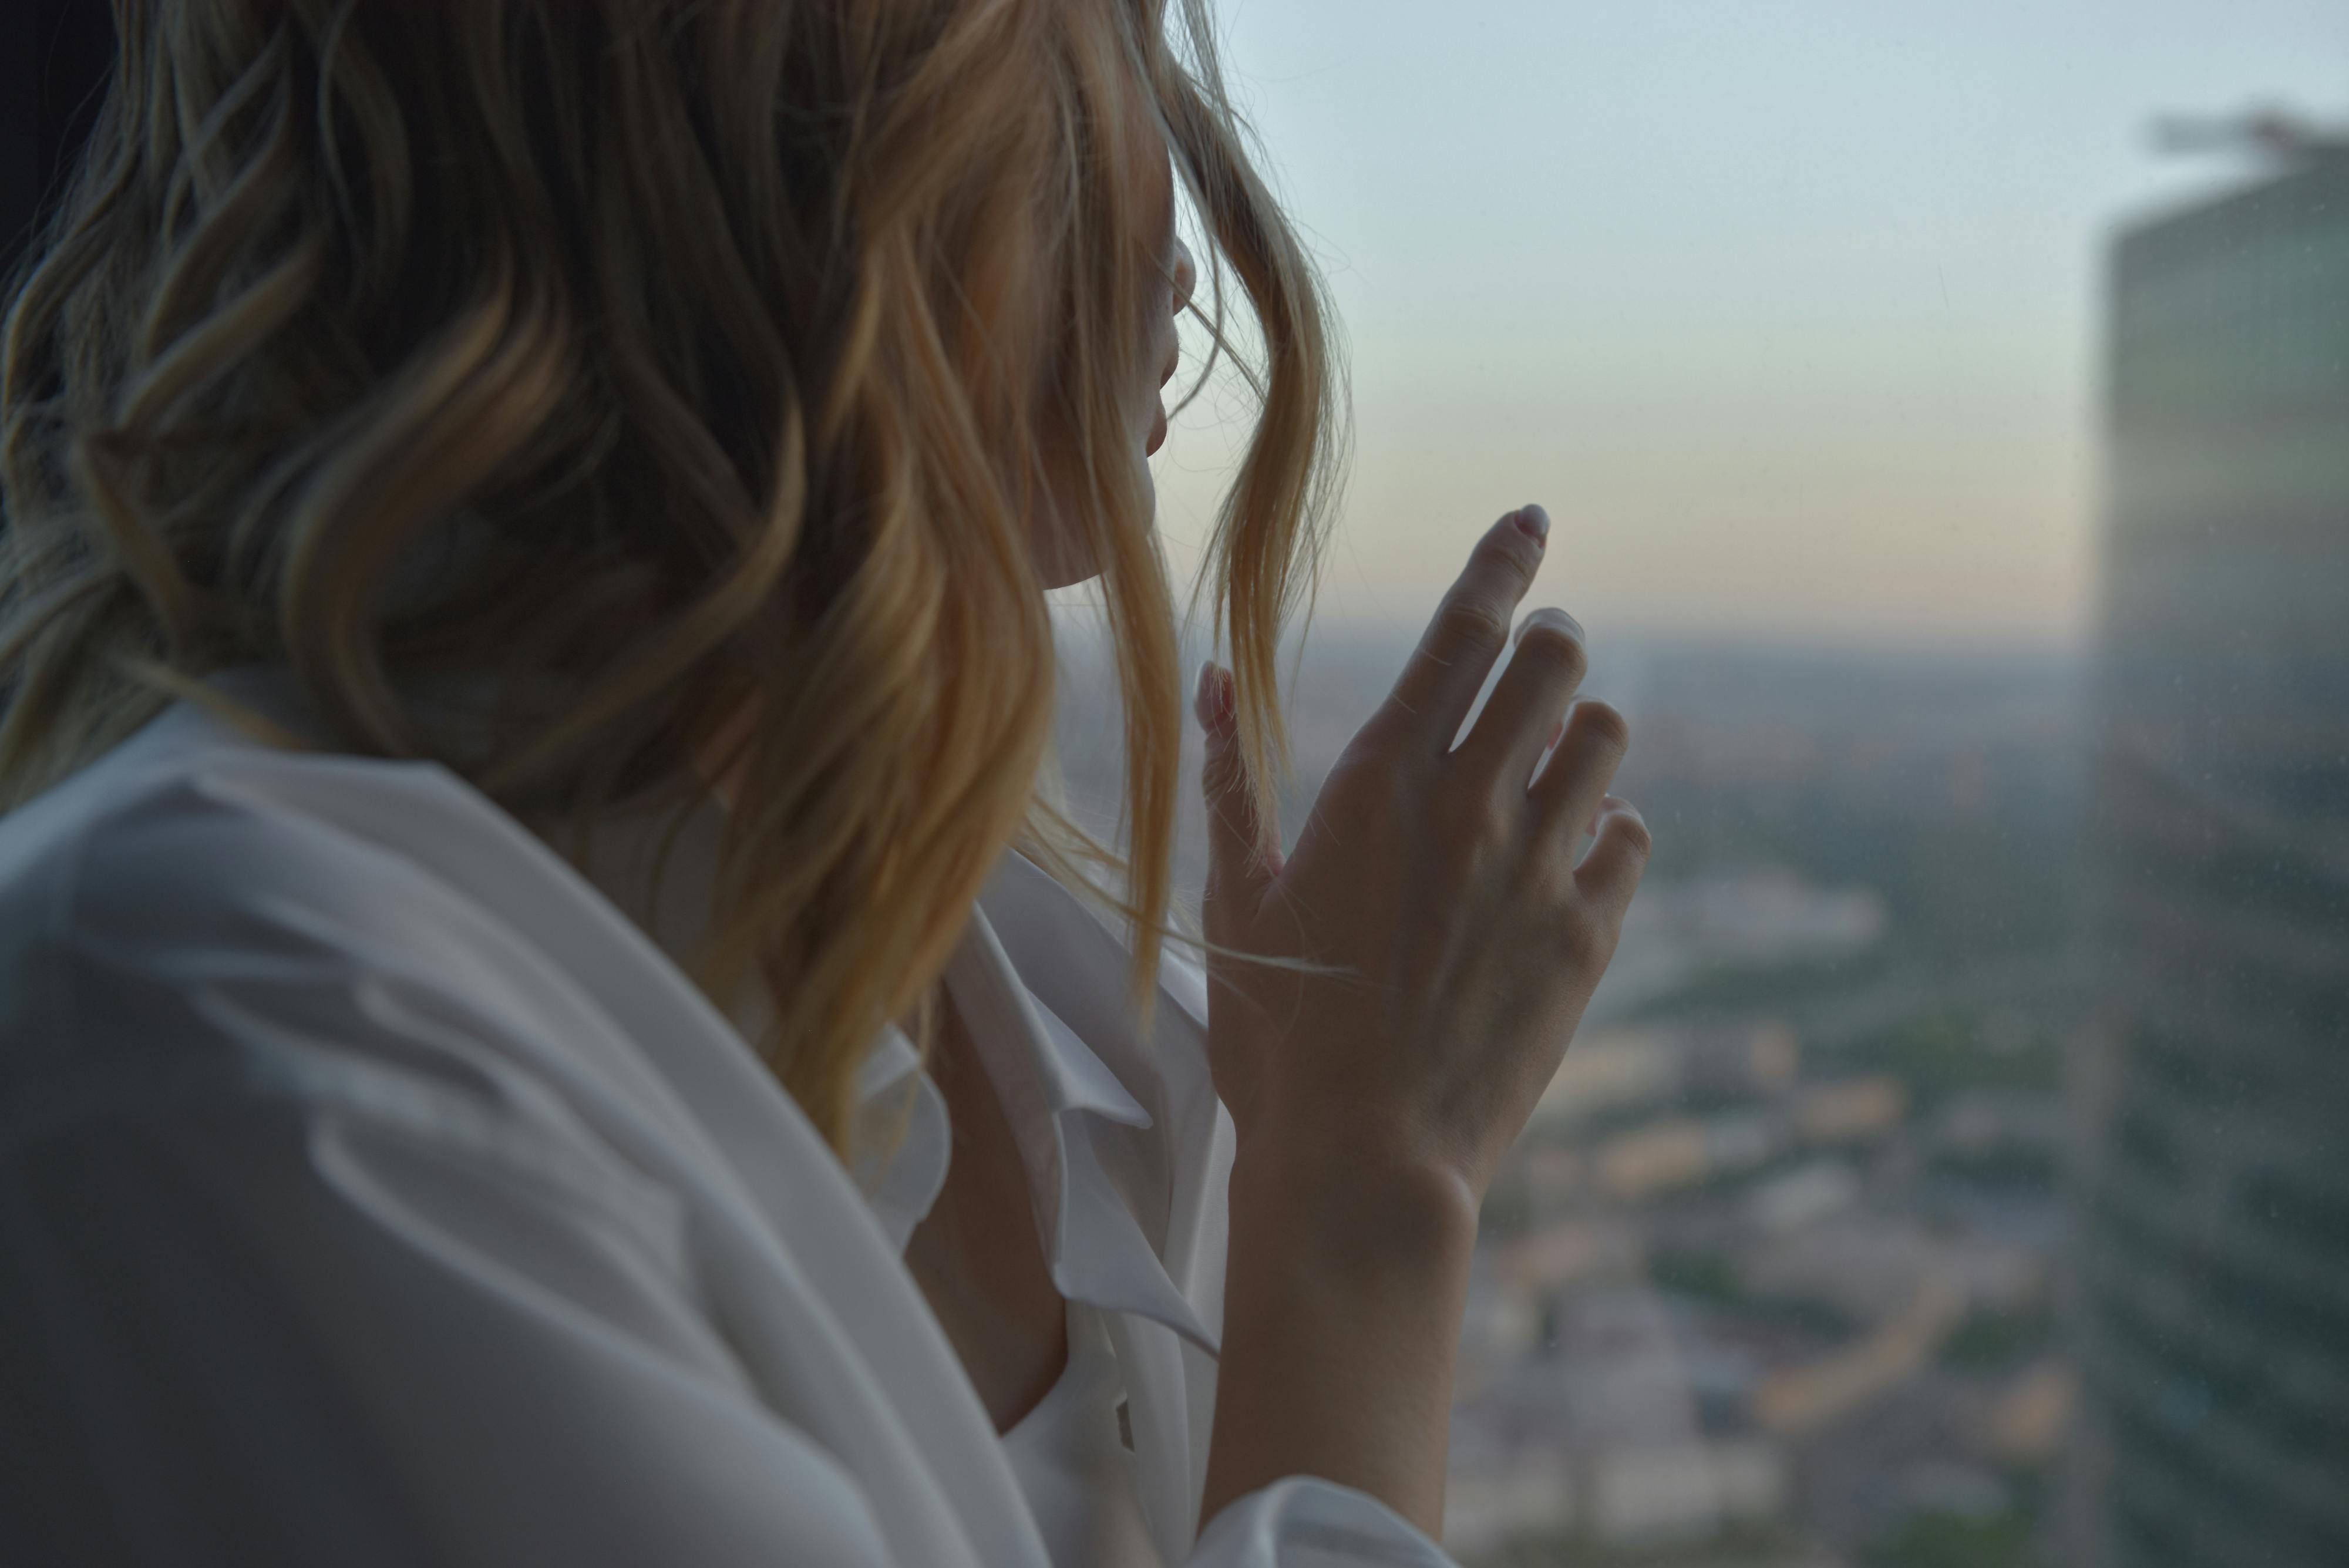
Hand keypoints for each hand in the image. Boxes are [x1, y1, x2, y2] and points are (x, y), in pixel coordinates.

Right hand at [1195, 504, 1649, 1208]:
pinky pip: (1631, 836)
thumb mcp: (1235, 901)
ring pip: (1605, 737)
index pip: (1465, 629)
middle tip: (1527, 671)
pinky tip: (1573, 855)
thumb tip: (1209, 677)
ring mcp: (1538, 869)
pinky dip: (1608, 829)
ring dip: (1580, 734)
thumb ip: (1228, 780)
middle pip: (1556, 659)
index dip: (1504, 559)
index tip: (1531, 518)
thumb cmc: (1278, 1035)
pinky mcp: (1587, 936)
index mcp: (1379, 782)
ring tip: (1546, 768)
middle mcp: (1470, 805)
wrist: (1364, 1161)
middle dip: (1546, 646)